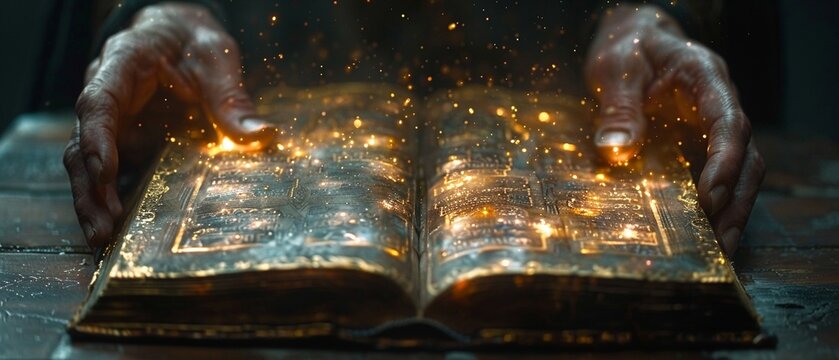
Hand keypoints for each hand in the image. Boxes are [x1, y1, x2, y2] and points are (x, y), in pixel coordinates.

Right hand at [64, 3, 275, 247]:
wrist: (181, 39)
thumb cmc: (193, 45)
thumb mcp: (216, 61)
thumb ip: (232, 98)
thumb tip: (263, 135)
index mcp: (122, 65)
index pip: (98, 104)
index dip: (97, 140)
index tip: (105, 173)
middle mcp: (105, 96)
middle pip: (82, 144)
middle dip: (91, 189)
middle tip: (103, 229)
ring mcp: (111, 124)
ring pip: (86, 165)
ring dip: (94, 202)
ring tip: (102, 239)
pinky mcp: (122, 143)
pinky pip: (109, 173)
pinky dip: (111, 200)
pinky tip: (118, 232)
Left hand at [585, 5, 764, 254]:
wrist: (632, 42)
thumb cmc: (627, 50)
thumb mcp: (616, 68)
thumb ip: (618, 107)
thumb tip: (614, 150)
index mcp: (705, 76)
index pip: (729, 121)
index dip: (724, 161)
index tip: (711, 197)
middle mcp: (719, 105)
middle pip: (747, 156)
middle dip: (737, 201)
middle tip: (720, 241)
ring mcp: (713, 128)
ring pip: (740, 173)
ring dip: (732, 213)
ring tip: (719, 253)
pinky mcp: (700, 147)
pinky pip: (717, 179)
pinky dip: (715, 209)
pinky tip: (704, 238)